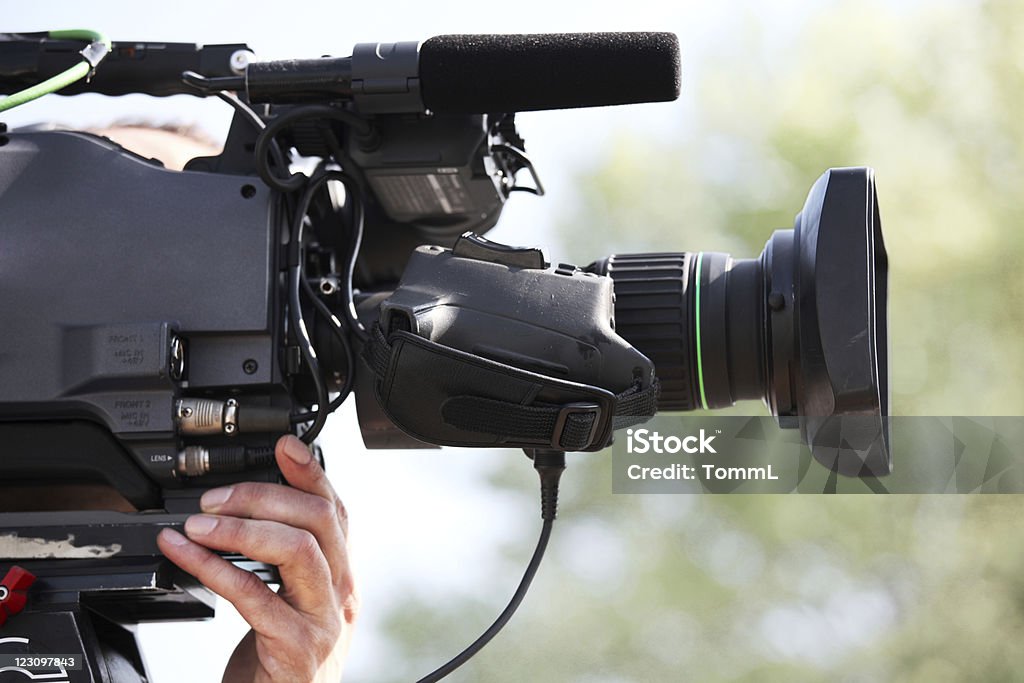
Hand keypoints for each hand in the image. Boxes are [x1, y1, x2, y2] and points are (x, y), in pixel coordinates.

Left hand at [157, 435, 356, 681]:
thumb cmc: (284, 655)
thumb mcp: (291, 596)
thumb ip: (284, 553)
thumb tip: (260, 501)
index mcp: (342, 574)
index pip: (336, 509)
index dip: (311, 472)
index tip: (284, 444)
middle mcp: (341, 592)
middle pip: (318, 519)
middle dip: (262, 497)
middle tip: (214, 500)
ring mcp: (324, 620)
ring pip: (297, 549)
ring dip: (240, 528)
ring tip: (196, 525)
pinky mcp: (297, 647)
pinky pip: (255, 596)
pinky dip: (213, 568)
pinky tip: (186, 556)